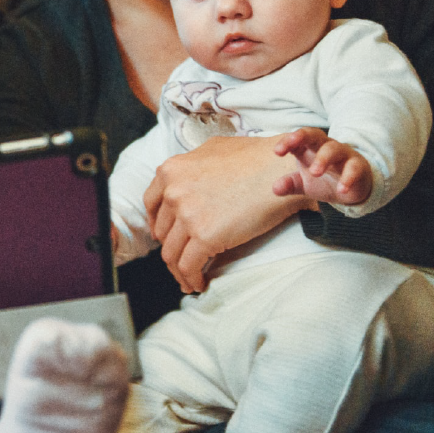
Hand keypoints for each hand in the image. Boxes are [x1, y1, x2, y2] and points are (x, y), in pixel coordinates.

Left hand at [144, 135, 317, 293]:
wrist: (282, 169)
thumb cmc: (256, 157)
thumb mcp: (213, 149)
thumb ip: (193, 165)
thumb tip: (186, 180)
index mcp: (171, 171)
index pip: (151, 204)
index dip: (157, 223)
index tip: (164, 235)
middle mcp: (173, 192)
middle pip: (163, 231)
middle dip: (172, 247)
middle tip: (182, 258)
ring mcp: (187, 215)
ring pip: (171, 253)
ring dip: (178, 270)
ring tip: (189, 279)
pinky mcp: (205, 236)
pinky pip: (188, 266)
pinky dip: (191, 279)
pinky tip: (199, 283)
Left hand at [272, 128, 372, 205]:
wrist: (353, 188)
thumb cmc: (325, 180)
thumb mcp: (304, 184)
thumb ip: (290, 184)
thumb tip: (275, 189)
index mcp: (310, 148)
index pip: (298, 139)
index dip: (287, 141)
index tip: (277, 151)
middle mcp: (326, 146)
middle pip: (315, 134)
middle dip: (302, 137)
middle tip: (292, 148)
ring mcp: (343, 154)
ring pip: (334, 149)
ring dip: (323, 158)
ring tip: (315, 173)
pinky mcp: (359, 166)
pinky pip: (354, 168)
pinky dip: (348, 178)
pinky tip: (341, 190)